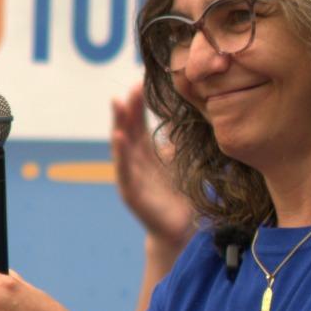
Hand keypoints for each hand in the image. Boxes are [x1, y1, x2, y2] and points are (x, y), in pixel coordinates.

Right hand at [111, 83, 194, 251]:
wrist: (181, 228)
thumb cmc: (180, 194)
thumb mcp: (183, 162)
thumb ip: (181, 140)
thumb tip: (193, 113)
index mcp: (148, 152)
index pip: (140, 122)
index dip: (140, 103)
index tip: (142, 82)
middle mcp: (137, 160)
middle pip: (129, 129)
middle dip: (128, 107)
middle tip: (131, 86)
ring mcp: (131, 175)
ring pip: (122, 145)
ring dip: (119, 123)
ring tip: (117, 103)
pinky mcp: (130, 192)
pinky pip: (124, 170)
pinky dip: (120, 154)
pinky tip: (119, 138)